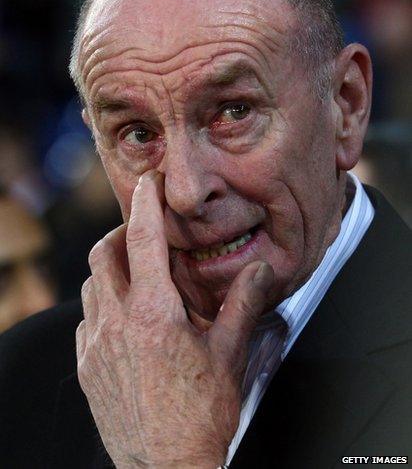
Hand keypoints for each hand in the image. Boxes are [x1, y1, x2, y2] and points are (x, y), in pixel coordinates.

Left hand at [76, 171, 277, 467]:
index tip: (147, 183)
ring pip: (92, 284)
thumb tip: (260, 271)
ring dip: (110, 269)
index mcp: (154, 312)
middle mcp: (118, 322)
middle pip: (104, 253)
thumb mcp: (229, 355)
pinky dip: (102, 303)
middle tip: (141, 232)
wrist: (166, 467)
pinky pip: (87, 318)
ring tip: (135, 274)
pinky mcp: (87, 366)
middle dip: (121, 232)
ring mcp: (97, 344)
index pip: (142, 239)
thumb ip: (243, 304)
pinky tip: (123, 316)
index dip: (144, 203)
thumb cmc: (200, 415)